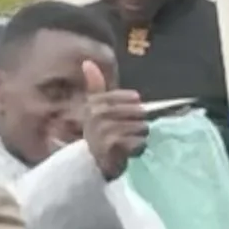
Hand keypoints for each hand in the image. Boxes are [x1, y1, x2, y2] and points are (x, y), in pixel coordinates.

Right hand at [80, 60, 149, 181]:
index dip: (133, 105)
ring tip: (126, 144)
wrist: (87, 166)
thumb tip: (88, 62)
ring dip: (138, 138)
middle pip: (138, 113)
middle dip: (137, 124)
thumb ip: (94, 87)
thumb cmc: (95, 135)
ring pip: (141, 128)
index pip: (129, 98)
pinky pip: (139, 143)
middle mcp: (98, 115)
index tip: (132, 109)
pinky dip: (138, 149)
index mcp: (94, 104)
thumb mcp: (93, 109)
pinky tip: (127, 153)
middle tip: (127, 134)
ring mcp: (105, 131)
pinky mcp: (114, 147)